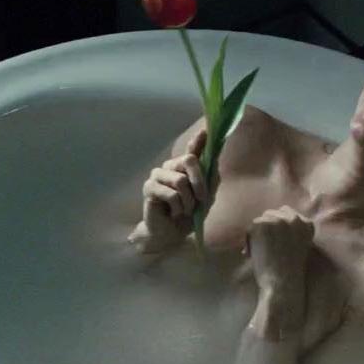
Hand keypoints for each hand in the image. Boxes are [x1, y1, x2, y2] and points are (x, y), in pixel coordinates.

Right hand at [129, 128, 209, 252]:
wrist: (172, 234)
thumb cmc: (189, 214)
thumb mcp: (206, 196)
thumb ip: (210, 176)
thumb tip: (214, 156)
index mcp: (185, 167)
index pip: (193, 149)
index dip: (200, 139)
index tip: (207, 130)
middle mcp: (171, 166)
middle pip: (189, 159)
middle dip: (200, 182)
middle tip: (200, 200)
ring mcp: (158, 175)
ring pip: (180, 180)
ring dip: (188, 201)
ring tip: (185, 210)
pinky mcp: (149, 187)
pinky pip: (170, 194)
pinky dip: (178, 207)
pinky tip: (174, 213)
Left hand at [245, 206, 313, 290]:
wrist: (282, 282)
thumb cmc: (289, 271)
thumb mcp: (298, 247)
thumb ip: (291, 232)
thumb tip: (272, 226)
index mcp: (307, 224)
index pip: (287, 212)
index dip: (278, 226)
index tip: (274, 240)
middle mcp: (295, 218)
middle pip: (272, 213)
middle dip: (266, 228)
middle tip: (265, 247)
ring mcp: (280, 220)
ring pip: (260, 220)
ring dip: (257, 234)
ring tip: (259, 252)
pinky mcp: (264, 224)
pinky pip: (250, 227)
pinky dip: (249, 240)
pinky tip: (253, 254)